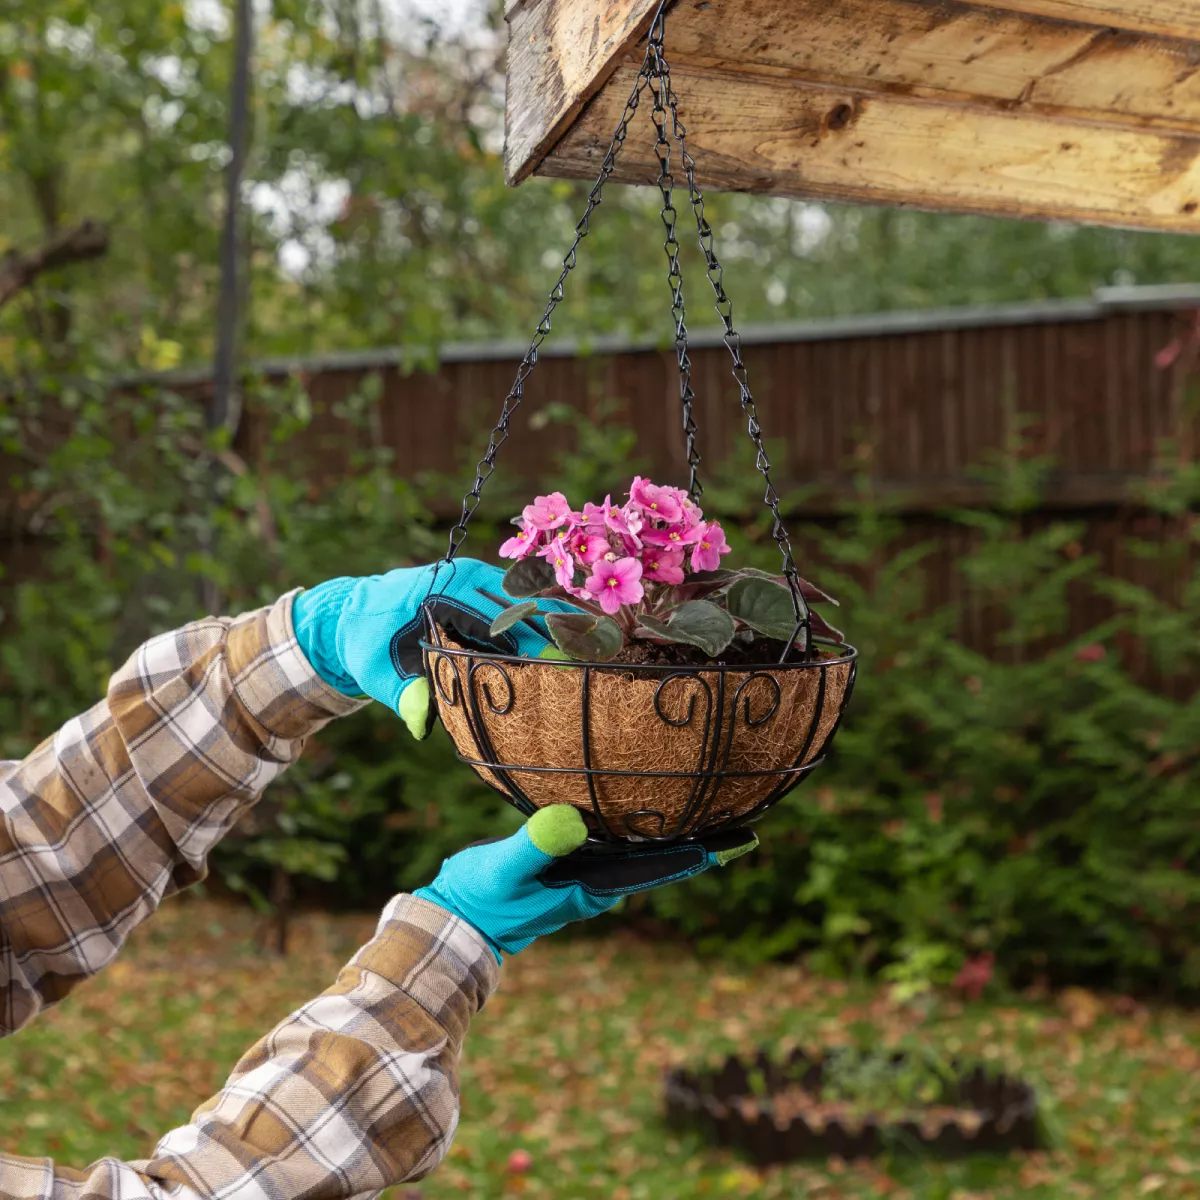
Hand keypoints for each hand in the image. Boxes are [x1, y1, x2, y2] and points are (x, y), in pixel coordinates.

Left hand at [292, 559, 577, 737]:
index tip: (564, 665)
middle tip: (598, 655)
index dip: (535, 641)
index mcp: (444, 589)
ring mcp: (477, 578)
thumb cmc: (365, 641)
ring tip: (600, 645)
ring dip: (561, 621)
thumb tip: (420, 725)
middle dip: (562, 629)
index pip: (501, 616)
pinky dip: (547, 617)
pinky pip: (522, 601)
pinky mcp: (483, 586)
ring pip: (531, 598)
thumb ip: (402, 694)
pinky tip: (576, 637)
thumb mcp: (376, 670)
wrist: (350, 612)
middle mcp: (466, 576)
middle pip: (526, 602)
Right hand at [413, 805, 757, 959]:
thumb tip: (570, 819)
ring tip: (700, 815)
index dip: (691, 856)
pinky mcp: (565, 873)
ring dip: (663, 840)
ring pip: (632, 859)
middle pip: (651, 864)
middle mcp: (593, 889)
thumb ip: (535, 845)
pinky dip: (631, 838)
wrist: (454, 922)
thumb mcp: (505, 869)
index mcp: (589, 891)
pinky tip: (640, 818)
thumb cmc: (480, 898)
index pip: (652, 871)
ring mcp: (580, 883)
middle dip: (689, 846)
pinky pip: (610, 853)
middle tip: (733, 826)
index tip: (733, 845)